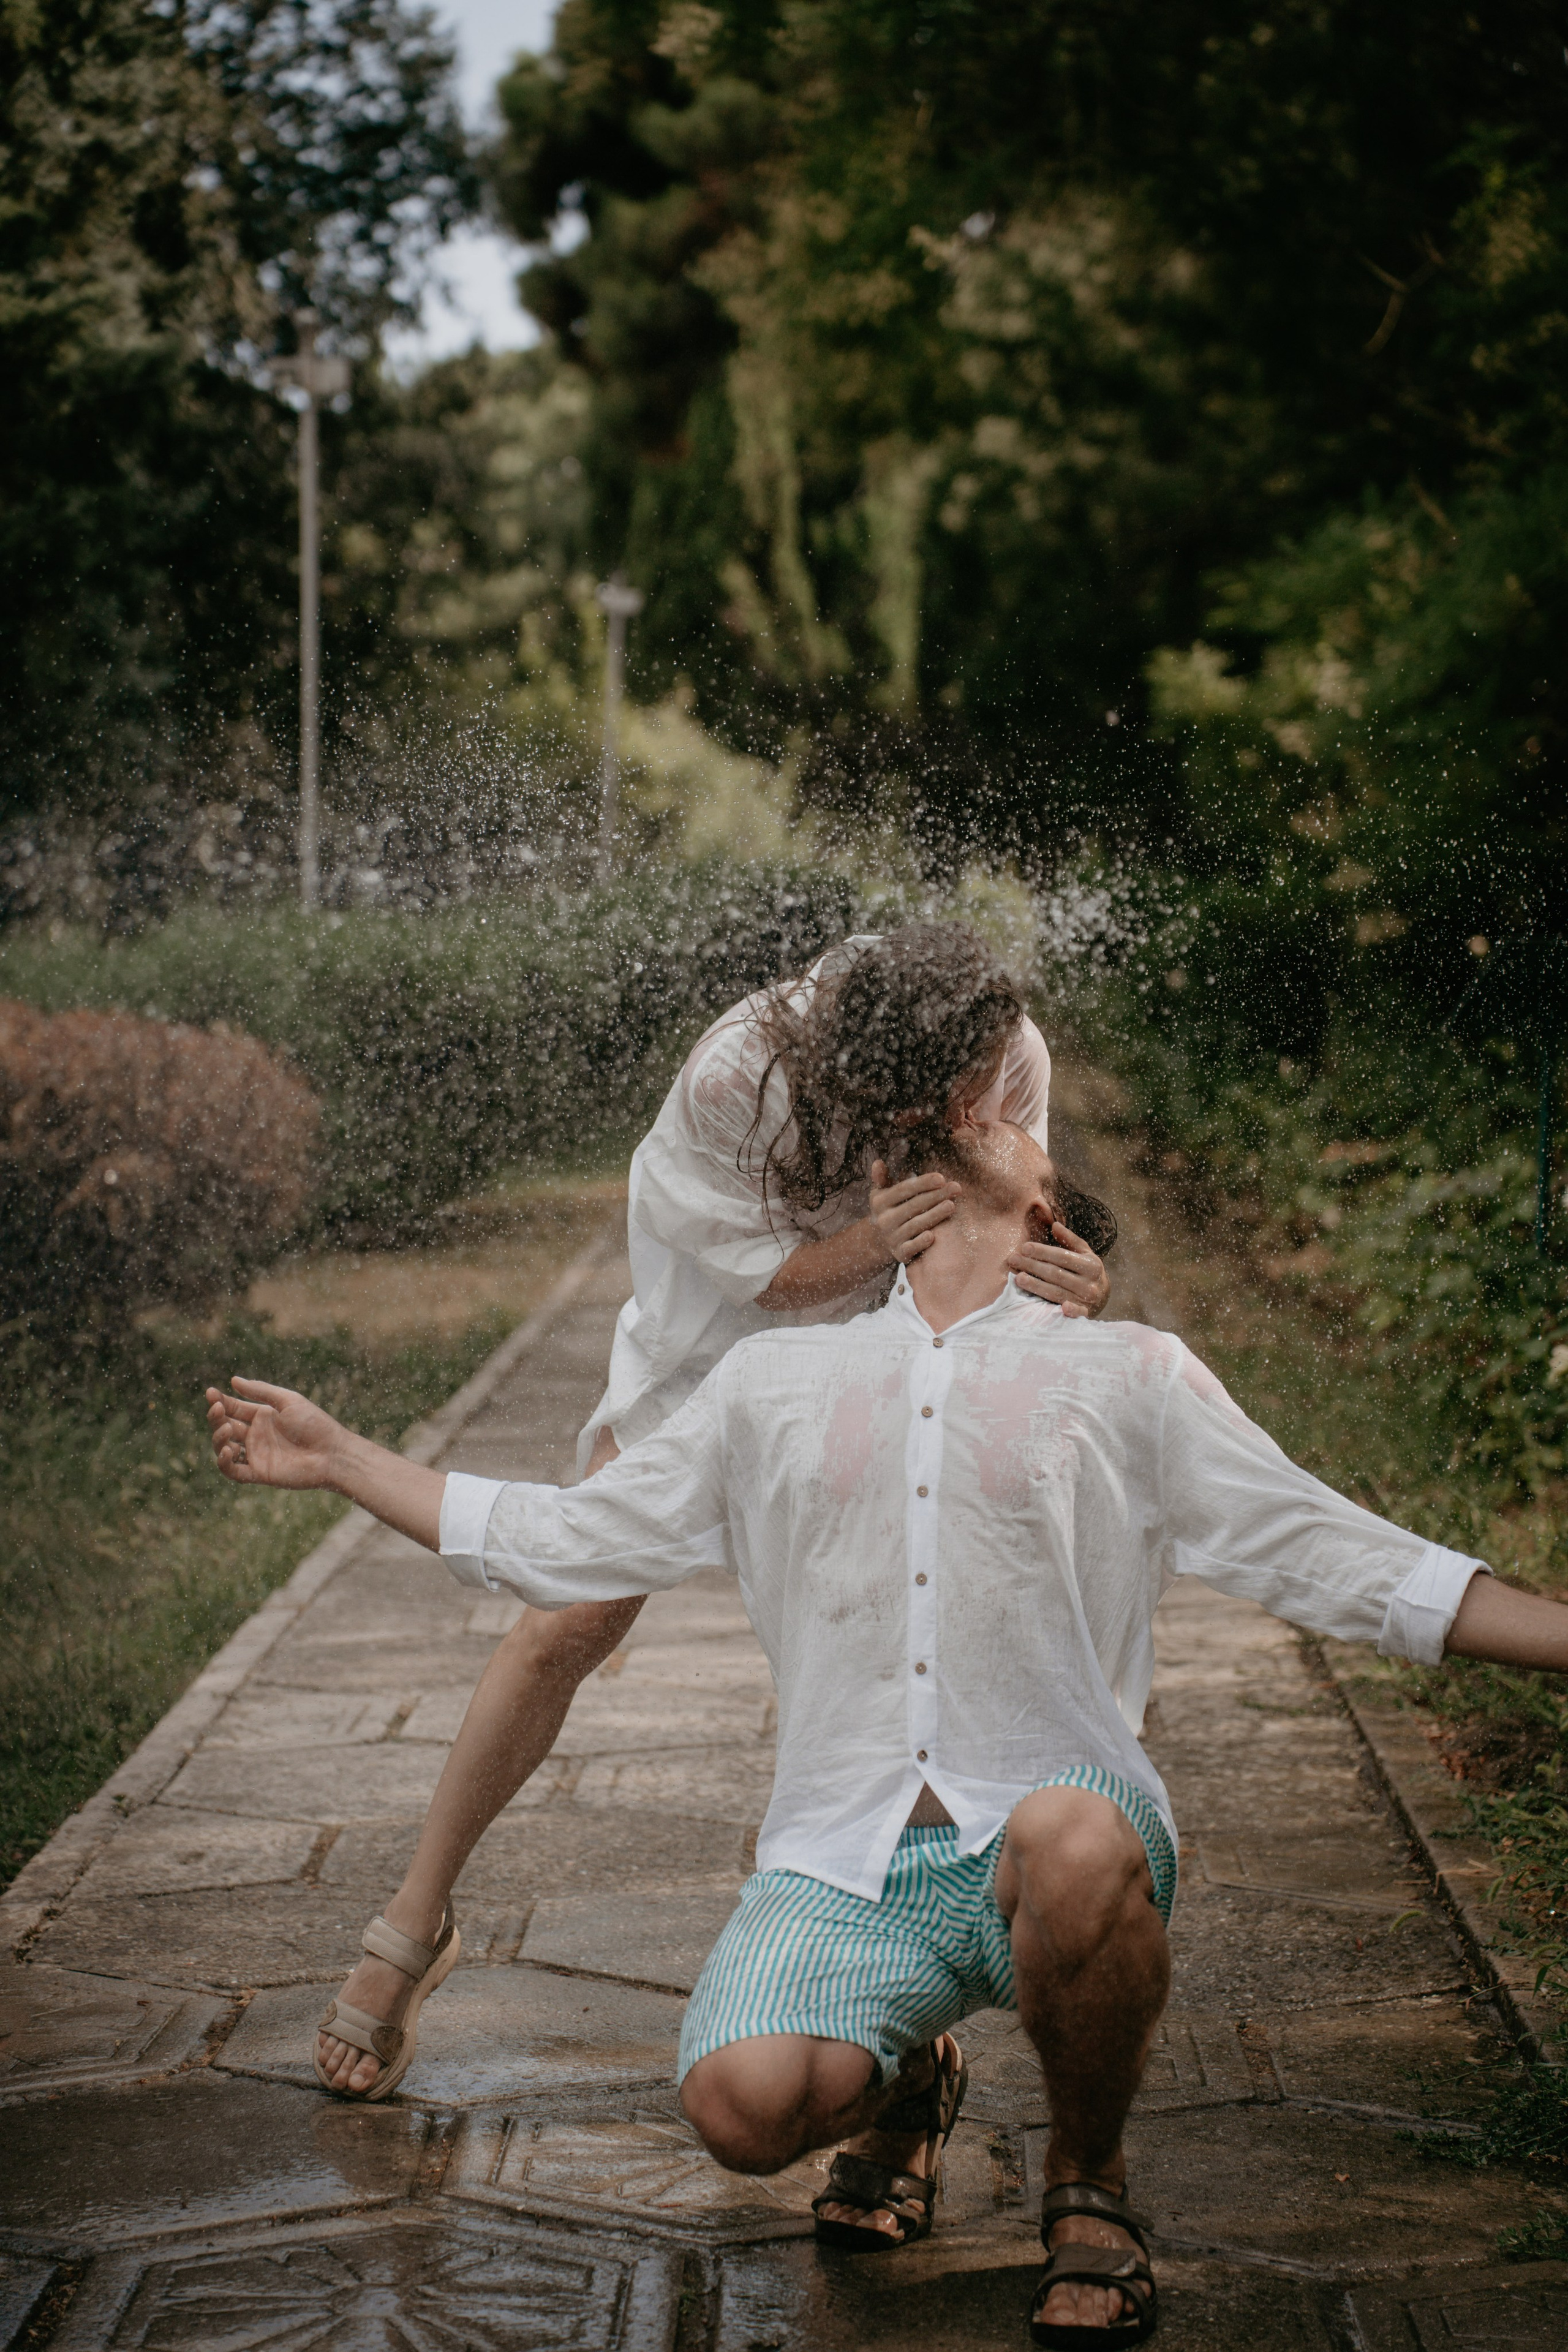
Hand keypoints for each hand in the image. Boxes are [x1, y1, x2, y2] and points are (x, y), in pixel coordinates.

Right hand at [205, 1377, 346, 1489]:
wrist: (332, 1453)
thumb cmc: (315, 1424)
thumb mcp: (288, 1401)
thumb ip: (260, 1392)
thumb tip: (233, 1380)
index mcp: (263, 1416)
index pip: (233, 1408)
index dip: (220, 1401)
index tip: (211, 1393)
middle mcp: (256, 1435)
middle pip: (225, 1426)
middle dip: (216, 1417)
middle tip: (217, 1408)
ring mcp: (256, 1454)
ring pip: (224, 1447)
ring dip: (218, 1437)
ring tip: (228, 1429)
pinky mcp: (259, 1473)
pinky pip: (233, 1471)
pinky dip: (224, 1462)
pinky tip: (228, 1450)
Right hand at [870, 1160, 960, 1264]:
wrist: (878, 1242)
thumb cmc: (888, 1210)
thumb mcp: (881, 1194)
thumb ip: (881, 1178)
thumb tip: (878, 1162)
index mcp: (880, 1202)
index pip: (904, 1189)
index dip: (923, 1183)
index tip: (942, 1178)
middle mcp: (884, 1220)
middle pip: (914, 1206)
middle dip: (936, 1196)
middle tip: (956, 1188)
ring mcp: (891, 1238)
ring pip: (915, 1225)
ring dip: (934, 1215)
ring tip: (952, 1205)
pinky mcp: (899, 1254)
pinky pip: (910, 1248)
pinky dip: (920, 1243)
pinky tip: (933, 1236)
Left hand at [1007, 1223, 1109, 1317]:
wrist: (1105, 1297)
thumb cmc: (1088, 1272)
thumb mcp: (1084, 1254)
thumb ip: (1070, 1240)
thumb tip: (1054, 1224)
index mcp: (1091, 1265)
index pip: (1062, 1257)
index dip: (1043, 1252)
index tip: (1024, 1247)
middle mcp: (1089, 1282)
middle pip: (1056, 1274)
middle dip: (1033, 1266)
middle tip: (1013, 1260)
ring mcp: (1087, 1299)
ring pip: (1057, 1292)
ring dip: (1037, 1286)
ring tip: (1018, 1278)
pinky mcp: (1085, 1314)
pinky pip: (1078, 1313)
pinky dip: (1072, 1311)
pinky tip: (1063, 1309)